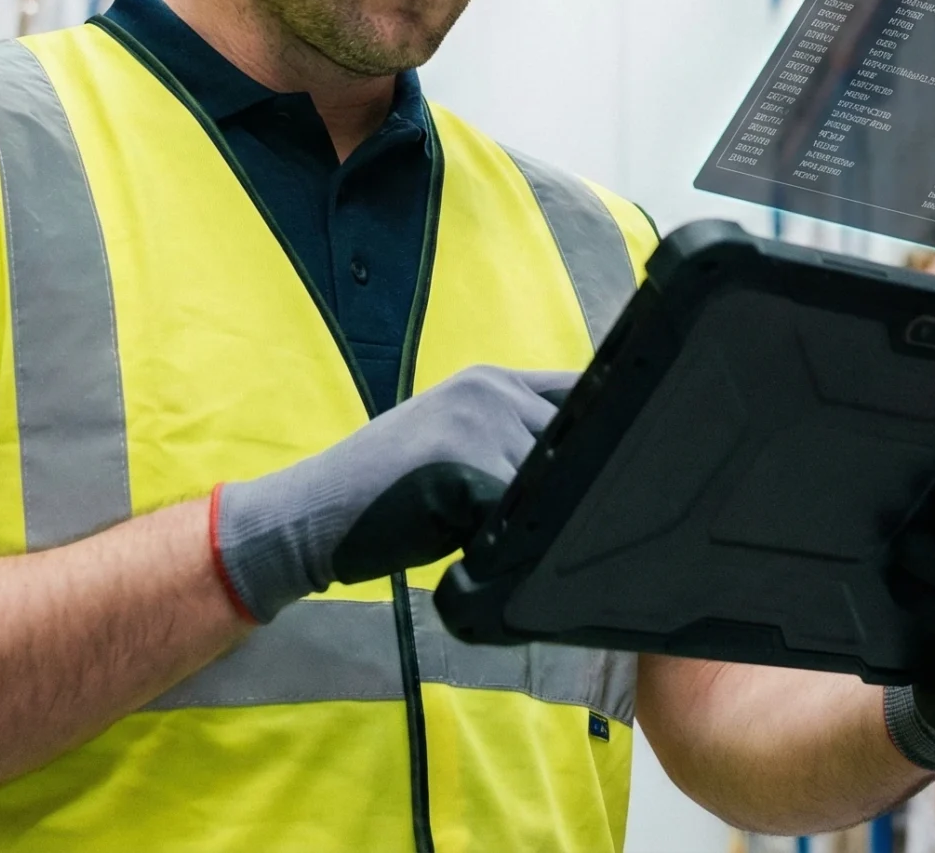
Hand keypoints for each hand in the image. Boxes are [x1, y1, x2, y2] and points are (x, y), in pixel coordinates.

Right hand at [210, 366, 574, 621]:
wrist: (314, 512)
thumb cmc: (384, 489)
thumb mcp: (453, 440)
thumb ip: (510, 437)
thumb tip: (595, 463)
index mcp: (491, 381)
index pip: (578, 394)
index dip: (606, 431)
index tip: (620, 464)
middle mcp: (492, 392)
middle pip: (578, 442)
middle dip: (579, 485)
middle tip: (565, 525)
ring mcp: (481, 426)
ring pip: (553, 483)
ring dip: (544, 519)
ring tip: (513, 542)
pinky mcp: (469, 471)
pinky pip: (522, 517)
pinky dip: (516, 543)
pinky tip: (492, 553)